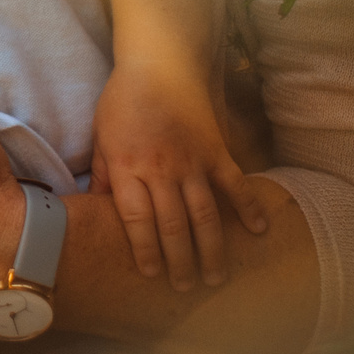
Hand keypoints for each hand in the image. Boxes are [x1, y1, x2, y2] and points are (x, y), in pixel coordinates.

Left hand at [93, 55, 268, 291]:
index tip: (152, 275)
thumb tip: (94, 209)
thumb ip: (102, 175)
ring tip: (215, 277)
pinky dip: (248, 207)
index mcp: (127, 168)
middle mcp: (160, 170)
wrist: (158, 64)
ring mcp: (191, 161)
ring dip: (211, 249)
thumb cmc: (122, 101)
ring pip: (204, 214)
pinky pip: (235, 184)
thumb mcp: (101, 137)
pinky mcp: (216, 150)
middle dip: (179, 261)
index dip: (145, 250)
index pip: (137, 220)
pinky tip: (258, 231)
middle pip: (172, 226)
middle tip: (185, 288)